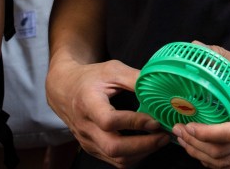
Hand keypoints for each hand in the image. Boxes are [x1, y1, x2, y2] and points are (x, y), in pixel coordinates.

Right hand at [46, 59, 168, 167]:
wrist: (65, 90)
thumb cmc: (91, 78)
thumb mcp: (113, 70)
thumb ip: (135, 78)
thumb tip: (161, 85)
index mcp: (89, 103)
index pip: (109, 121)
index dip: (135, 123)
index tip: (155, 120)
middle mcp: (85, 126)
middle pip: (113, 147)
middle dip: (144, 145)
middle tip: (164, 135)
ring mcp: (87, 141)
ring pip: (116, 158)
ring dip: (142, 153)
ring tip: (160, 140)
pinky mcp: (92, 148)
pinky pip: (114, 160)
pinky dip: (134, 156)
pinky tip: (147, 144)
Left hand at [172, 45, 229, 167]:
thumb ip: (220, 57)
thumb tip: (193, 48)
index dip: (205, 134)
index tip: (187, 125)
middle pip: (224, 152)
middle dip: (195, 145)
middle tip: (178, 131)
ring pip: (226, 162)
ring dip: (201, 155)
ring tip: (186, 141)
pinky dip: (214, 161)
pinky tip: (202, 149)